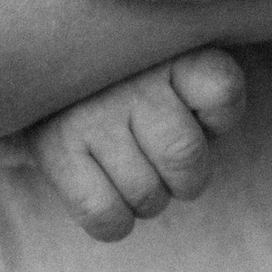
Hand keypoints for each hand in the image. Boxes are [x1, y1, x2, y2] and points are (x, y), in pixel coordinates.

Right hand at [14, 48, 245, 241]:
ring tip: (132, 171)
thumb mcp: (171, 56)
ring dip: (148, 199)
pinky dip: (115, 221)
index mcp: (171, 50)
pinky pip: (105, 216)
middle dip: (186, 177)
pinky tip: (108, 196)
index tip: (195, 111)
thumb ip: (197, 81)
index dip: (217, 119)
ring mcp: (92, 114)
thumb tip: (202, 136)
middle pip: (186, 156)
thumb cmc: (130, 73)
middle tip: (165, 162)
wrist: (48, 61)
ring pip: (148, 194)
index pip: (223, 92)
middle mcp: (132, 80)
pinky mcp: (55, 149)